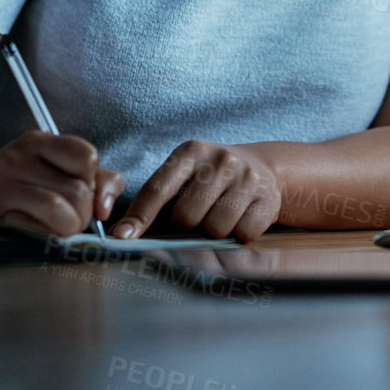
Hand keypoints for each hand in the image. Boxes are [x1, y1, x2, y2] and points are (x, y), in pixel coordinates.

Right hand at [0, 130, 122, 236]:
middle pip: (78, 190)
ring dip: (67, 227)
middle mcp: (22, 156)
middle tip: (70, 218)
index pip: (87, 157)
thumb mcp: (52, 164)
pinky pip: (36, 228)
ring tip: (56, 227)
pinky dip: (44, 235)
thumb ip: (93, 179)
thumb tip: (105, 209)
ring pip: (61, 209)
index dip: (95, 183)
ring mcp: (6, 183)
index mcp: (40, 141)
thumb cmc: (20, 177)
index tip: (88, 197)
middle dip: (83, 214)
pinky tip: (36, 231)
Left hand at [112, 140, 280, 242]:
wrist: (262, 168)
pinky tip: (239, 220)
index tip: (121, 238)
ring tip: (218, 216)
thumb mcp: (184, 174)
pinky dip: (237, 236)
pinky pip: (242, 236)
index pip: (157, 189)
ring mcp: (246, 178)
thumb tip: (121, 234)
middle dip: (184, 227)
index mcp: (190, 152)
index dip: (138, 217)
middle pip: (185, 217)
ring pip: (215, 230)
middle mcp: (220, 160)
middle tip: (194, 218)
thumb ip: (155, 200)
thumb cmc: (209, 178)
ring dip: (212, 233)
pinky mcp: (267, 199)